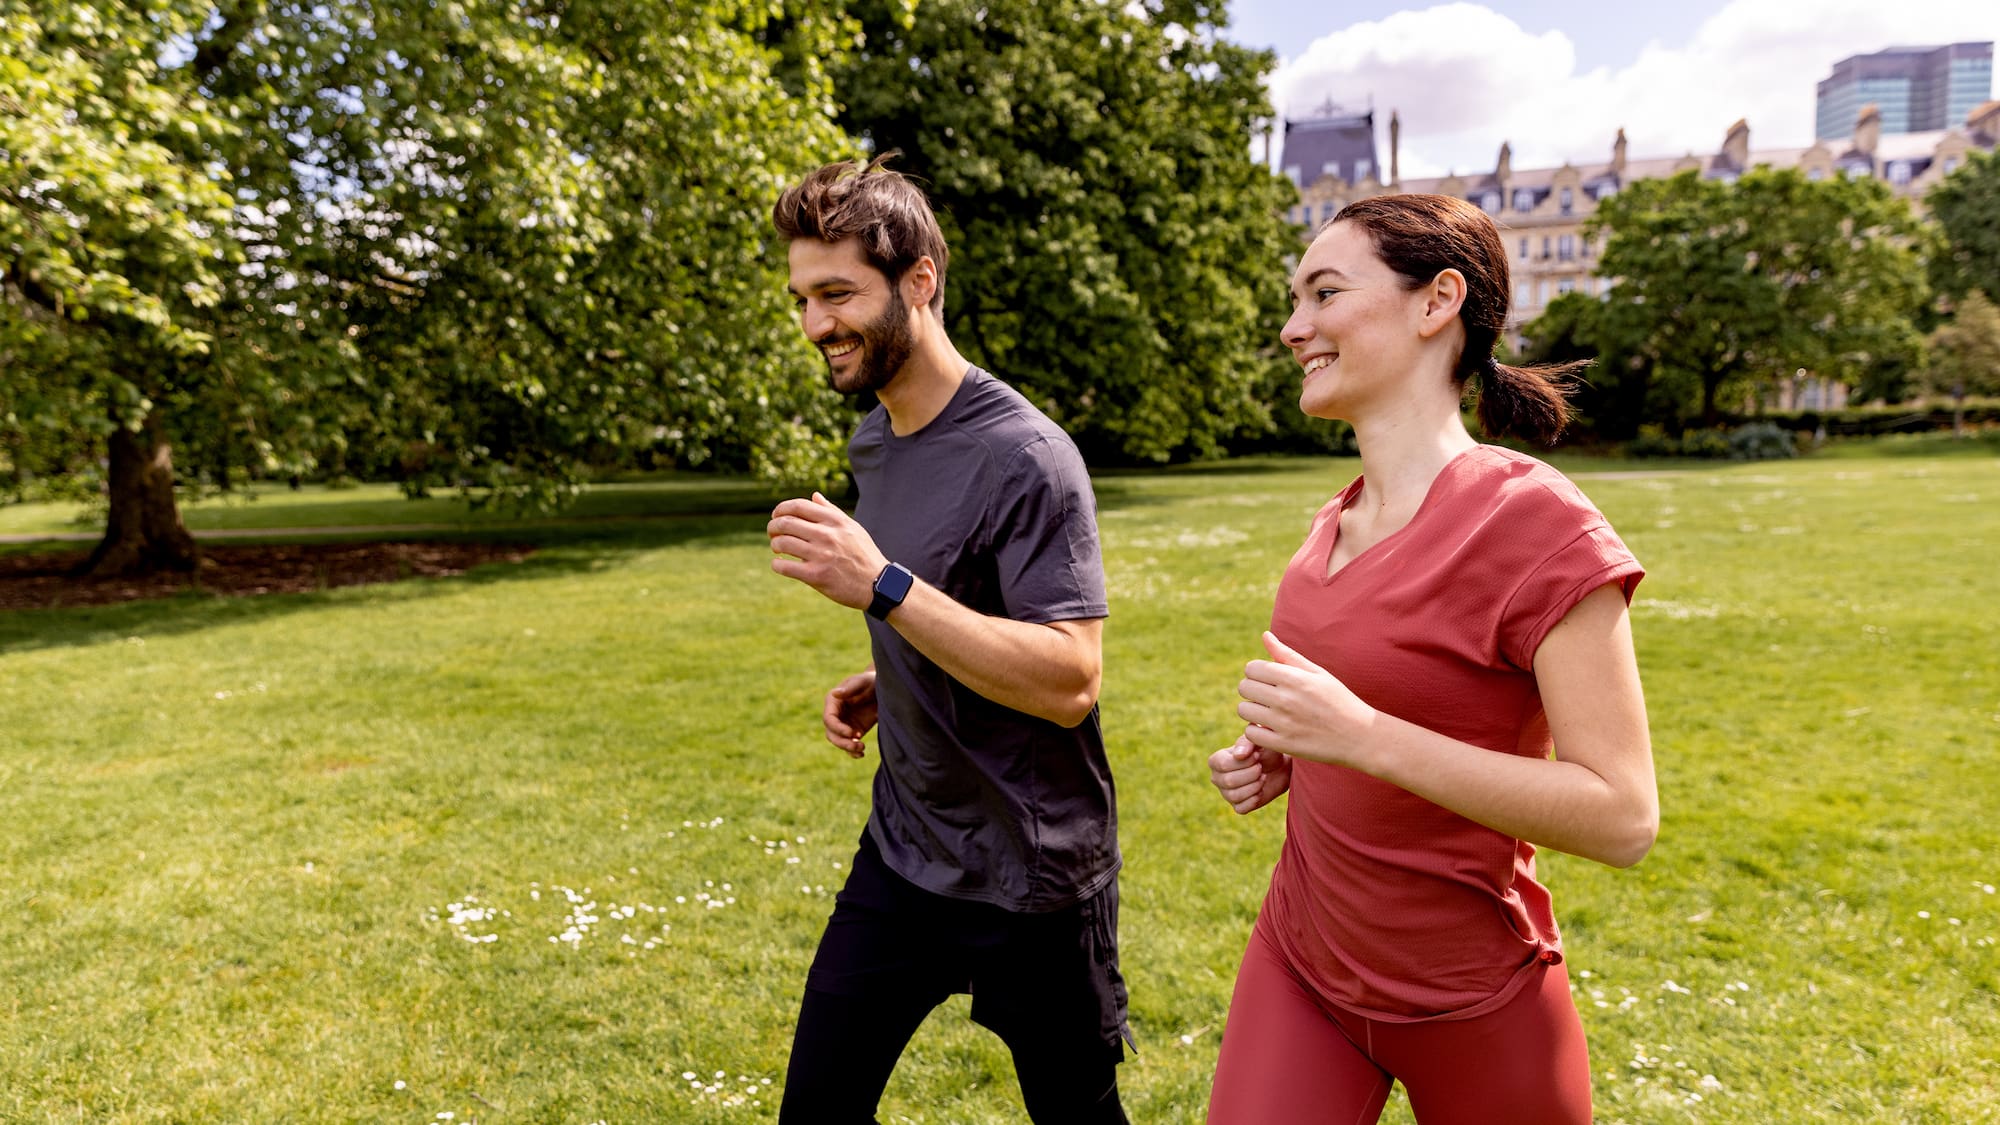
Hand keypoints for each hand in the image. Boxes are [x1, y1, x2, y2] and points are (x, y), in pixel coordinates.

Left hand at [768, 493, 889, 609]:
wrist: (878, 584)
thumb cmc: (864, 554)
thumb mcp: (853, 528)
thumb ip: (832, 511)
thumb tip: (814, 496)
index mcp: (835, 521)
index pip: (799, 506)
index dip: (782, 509)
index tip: (776, 516)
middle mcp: (827, 535)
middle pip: (786, 522)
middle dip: (773, 527)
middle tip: (772, 533)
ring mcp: (821, 555)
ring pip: (782, 543)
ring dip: (774, 544)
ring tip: (777, 548)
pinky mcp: (816, 576)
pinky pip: (785, 567)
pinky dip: (777, 565)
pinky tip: (779, 564)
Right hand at [823, 670, 878, 758]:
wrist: (883, 689)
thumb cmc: (871, 681)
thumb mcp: (862, 682)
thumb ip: (850, 688)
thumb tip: (835, 694)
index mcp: (833, 702)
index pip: (829, 719)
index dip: (838, 728)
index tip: (852, 733)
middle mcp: (836, 715)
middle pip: (831, 733)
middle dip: (842, 742)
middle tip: (857, 745)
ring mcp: (844, 725)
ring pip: (839, 741)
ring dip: (848, 748)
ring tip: (862, 748)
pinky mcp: (854, 732)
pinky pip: (849, 745)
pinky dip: (853, 753)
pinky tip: (861, 754)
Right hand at [1208, 732, 1291, 813]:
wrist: (1279, 768)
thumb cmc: (1264, 752)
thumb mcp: (1256, 742)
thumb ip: (1246, 744)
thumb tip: (1238, 755)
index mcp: (1216, 761)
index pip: (1223, 764)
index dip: (1243, 762)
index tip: (1257, 756)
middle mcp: (1217, 778)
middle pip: (1228, 781)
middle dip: (1251, 774)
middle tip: (1261, 767)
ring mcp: (1226, 794)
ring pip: (1235, 795)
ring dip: (1254, 786)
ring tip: (1263, 777)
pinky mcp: (1238, 806)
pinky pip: (1241, 808)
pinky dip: (1254, 799)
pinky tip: (1261, 789)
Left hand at [1236, 631, 1376, 768]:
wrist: (1359, 736)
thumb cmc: (1338, 700)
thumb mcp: (1318, 673)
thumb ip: (1287, 655)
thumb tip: (1265, 635)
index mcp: (1295, 678)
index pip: (1252, 668)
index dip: (1256, 672)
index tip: (1267, 679)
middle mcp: (1286, 699)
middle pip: (1244, 688)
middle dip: (1252, 690)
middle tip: (1266, 696)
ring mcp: (1284, 723)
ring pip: (1244, 710)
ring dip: (1252, 711)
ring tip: (1268, 712)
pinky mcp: (1283, 744)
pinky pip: (1251, 734)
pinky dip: (1256, 731)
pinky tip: (1270, 728)